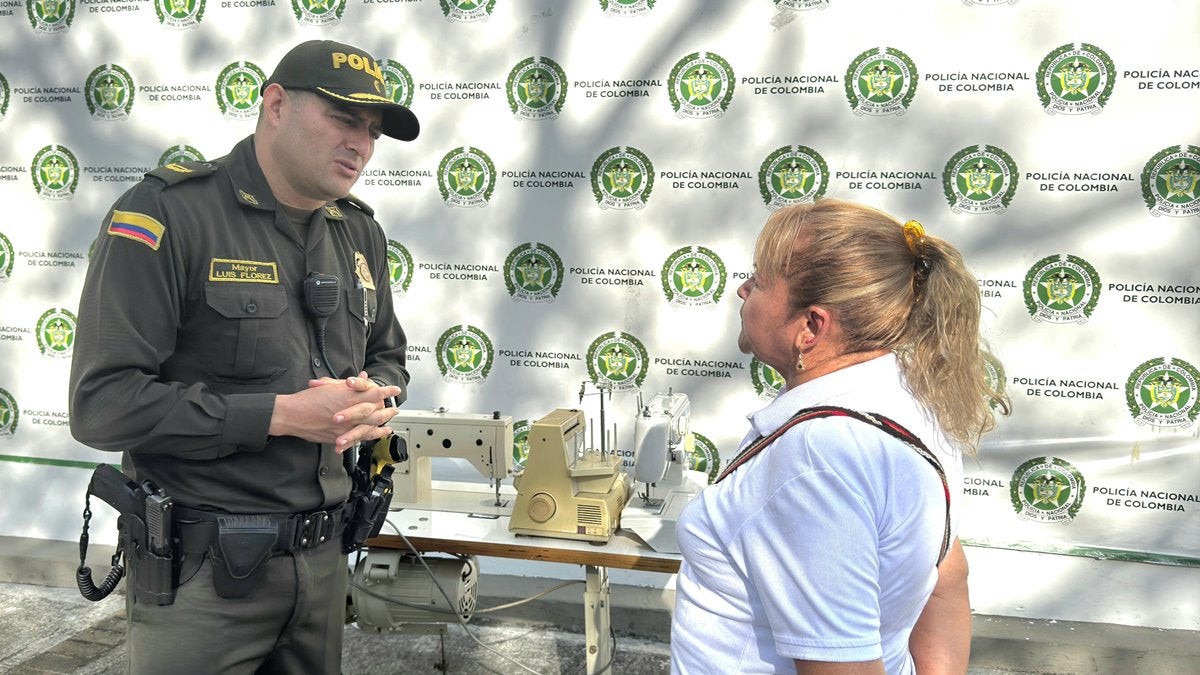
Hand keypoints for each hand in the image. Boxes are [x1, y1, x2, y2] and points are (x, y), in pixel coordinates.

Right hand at [272, 372, 400, 451]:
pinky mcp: (339, 437)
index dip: (386, 391)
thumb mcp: (329, 385)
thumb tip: (362, 377)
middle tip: (395, 409)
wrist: (291, 415)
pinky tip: (375, 435)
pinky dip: (369, 437)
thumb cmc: (307, 399)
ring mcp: (345, 427)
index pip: (373, 392)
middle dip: (388, 410)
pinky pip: (358, 438)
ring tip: (389, 424)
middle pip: (376, 412)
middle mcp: (349, 412)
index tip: (395, 390)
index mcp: (347, 396)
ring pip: (370, 427)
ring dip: (382, 425)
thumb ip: (348, 384)